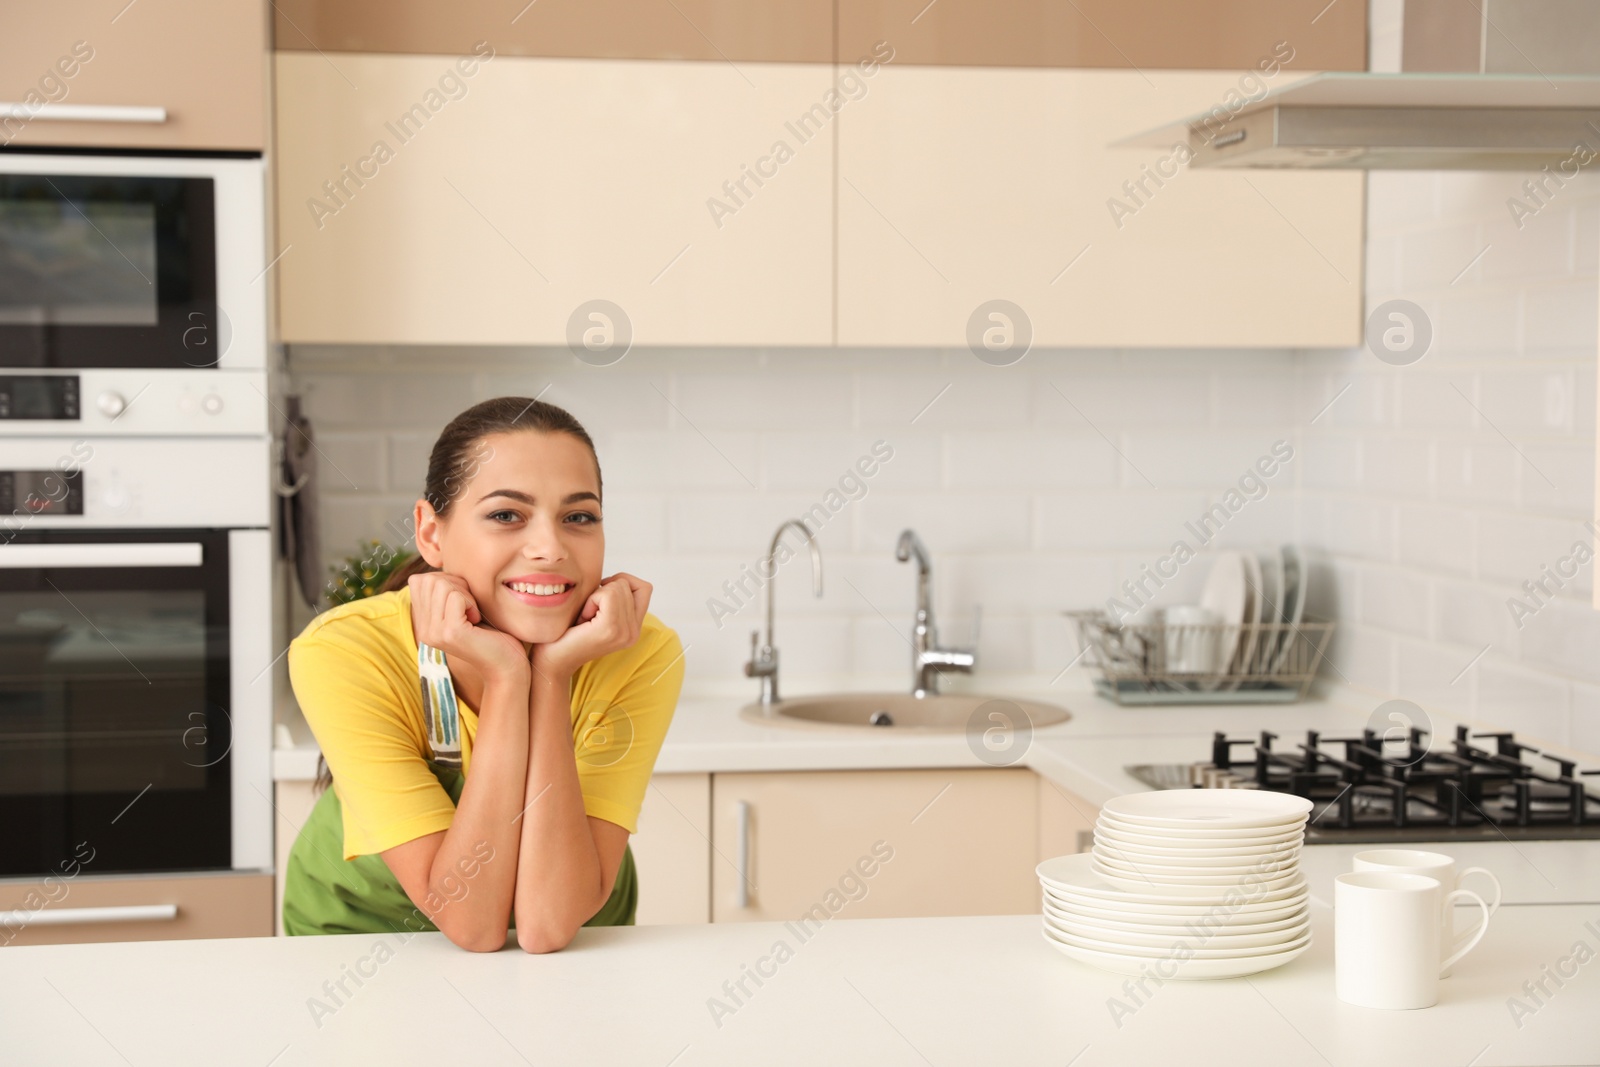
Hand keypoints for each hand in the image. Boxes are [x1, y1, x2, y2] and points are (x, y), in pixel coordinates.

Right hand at [408, 572, 528, 683]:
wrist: (508, 665)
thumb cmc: (492, 632)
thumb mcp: (465, 607)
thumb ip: (448, 590)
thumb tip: (439, 557)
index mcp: (424, 623)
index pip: (420, 580)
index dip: (447, 581)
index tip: (465, 602)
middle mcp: (423, 629)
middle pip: (430, 580)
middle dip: (456, 584)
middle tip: (472, 607)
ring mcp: (434, 632)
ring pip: (442, 585)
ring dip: (465, 593)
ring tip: (475, 614)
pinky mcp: (450, 633)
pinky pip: (456, 596)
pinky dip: (471, 602)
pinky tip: (478, 620)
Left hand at [534, 572, 650, 678]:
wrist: (552, 660)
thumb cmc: (567, 633)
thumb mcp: (598, 612)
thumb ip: (615, 598)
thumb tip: (618, 578)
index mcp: (634, 628)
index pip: (645, 588)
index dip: (622, 582)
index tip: (602, 596)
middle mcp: (634, 632)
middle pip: (628, 584)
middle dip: (603, 591)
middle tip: (589, 614)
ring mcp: (625, 632)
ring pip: (618, 587)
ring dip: (596, 596)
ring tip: (585, 617)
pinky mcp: (611, 629)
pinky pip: (607, 594)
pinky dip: (592, 600)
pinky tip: (583, 618)